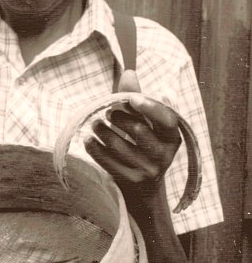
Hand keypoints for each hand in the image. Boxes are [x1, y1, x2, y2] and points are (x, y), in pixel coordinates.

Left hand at [84, 70, 181, 212]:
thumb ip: (137, 99)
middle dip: (119, 117)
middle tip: (108, 113)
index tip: (131, 98)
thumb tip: (128, 72)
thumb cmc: (143, 146)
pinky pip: (107, 161)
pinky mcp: (130, 181)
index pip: (166, 120)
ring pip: (119, 144)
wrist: (143, 190)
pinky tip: (88, 139)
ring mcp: (147, 170)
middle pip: (138, 130)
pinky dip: (95, 147)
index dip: (149, 107)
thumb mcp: (146, 124)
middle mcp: (164, 156)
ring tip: (94, 124)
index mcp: (173, 138)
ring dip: (102, 130)